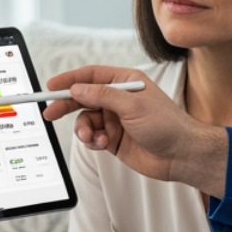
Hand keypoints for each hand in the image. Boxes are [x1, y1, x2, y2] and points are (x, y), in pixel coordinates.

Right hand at [42, 65, 228, 195]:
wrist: (181, 155)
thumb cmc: (166, 124)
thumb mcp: (133, 105)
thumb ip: (102, 96)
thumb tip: (77, 89)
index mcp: (125, 82)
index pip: (91, 76)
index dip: (70, 79)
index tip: (51, 86)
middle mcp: (119, 99)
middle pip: (83, 97)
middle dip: (66, 105)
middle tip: (50, 113)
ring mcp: (115, 119)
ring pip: (85, 120)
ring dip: (84, 129)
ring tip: (91, 137)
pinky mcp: (113, 139)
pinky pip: (92, 136)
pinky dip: (92, 141)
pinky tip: (102, 144)